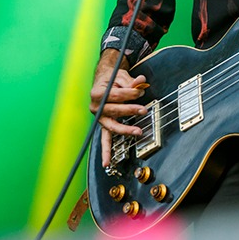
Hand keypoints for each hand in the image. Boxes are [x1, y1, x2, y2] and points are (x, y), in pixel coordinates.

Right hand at [90, 49, 149, 167]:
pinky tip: (107, 163)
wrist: (103, 81)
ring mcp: (99, 118)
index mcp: (97, 92)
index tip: (140, 91)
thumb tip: (141, 82)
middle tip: (143, 110)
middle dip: (130, 110)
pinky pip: (105, 140)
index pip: (115, 94)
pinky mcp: (104, 125)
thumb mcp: (121, 76)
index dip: (129, 93)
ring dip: (125, 130)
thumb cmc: (112, 79)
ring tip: (137, 132)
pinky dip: (106, 152)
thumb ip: (131, 81)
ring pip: (112, 126)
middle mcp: (95, 107)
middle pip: (114, 110)